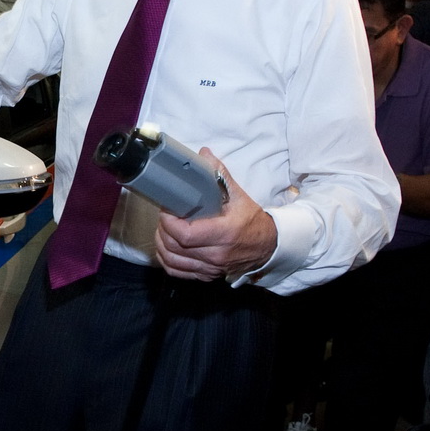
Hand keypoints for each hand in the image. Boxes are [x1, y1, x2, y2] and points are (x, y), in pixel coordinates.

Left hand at [154, 148, 277, 280]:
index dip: (168, 221)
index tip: (166, 209)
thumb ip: (220, 175)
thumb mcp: (239, 196)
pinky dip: (168, 261)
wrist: (268, 246)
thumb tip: (204, 155)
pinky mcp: (208, 275)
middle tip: (164, 216)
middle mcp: (216, 254)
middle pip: (174, 247)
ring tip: (163, 230)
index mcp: (224, 233)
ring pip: (172, 261)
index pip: (184, 234)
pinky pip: (178, 272)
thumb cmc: (252, 222)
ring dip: (162, 245)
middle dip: (163, 229)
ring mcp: (211, 268)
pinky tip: (167, 249)